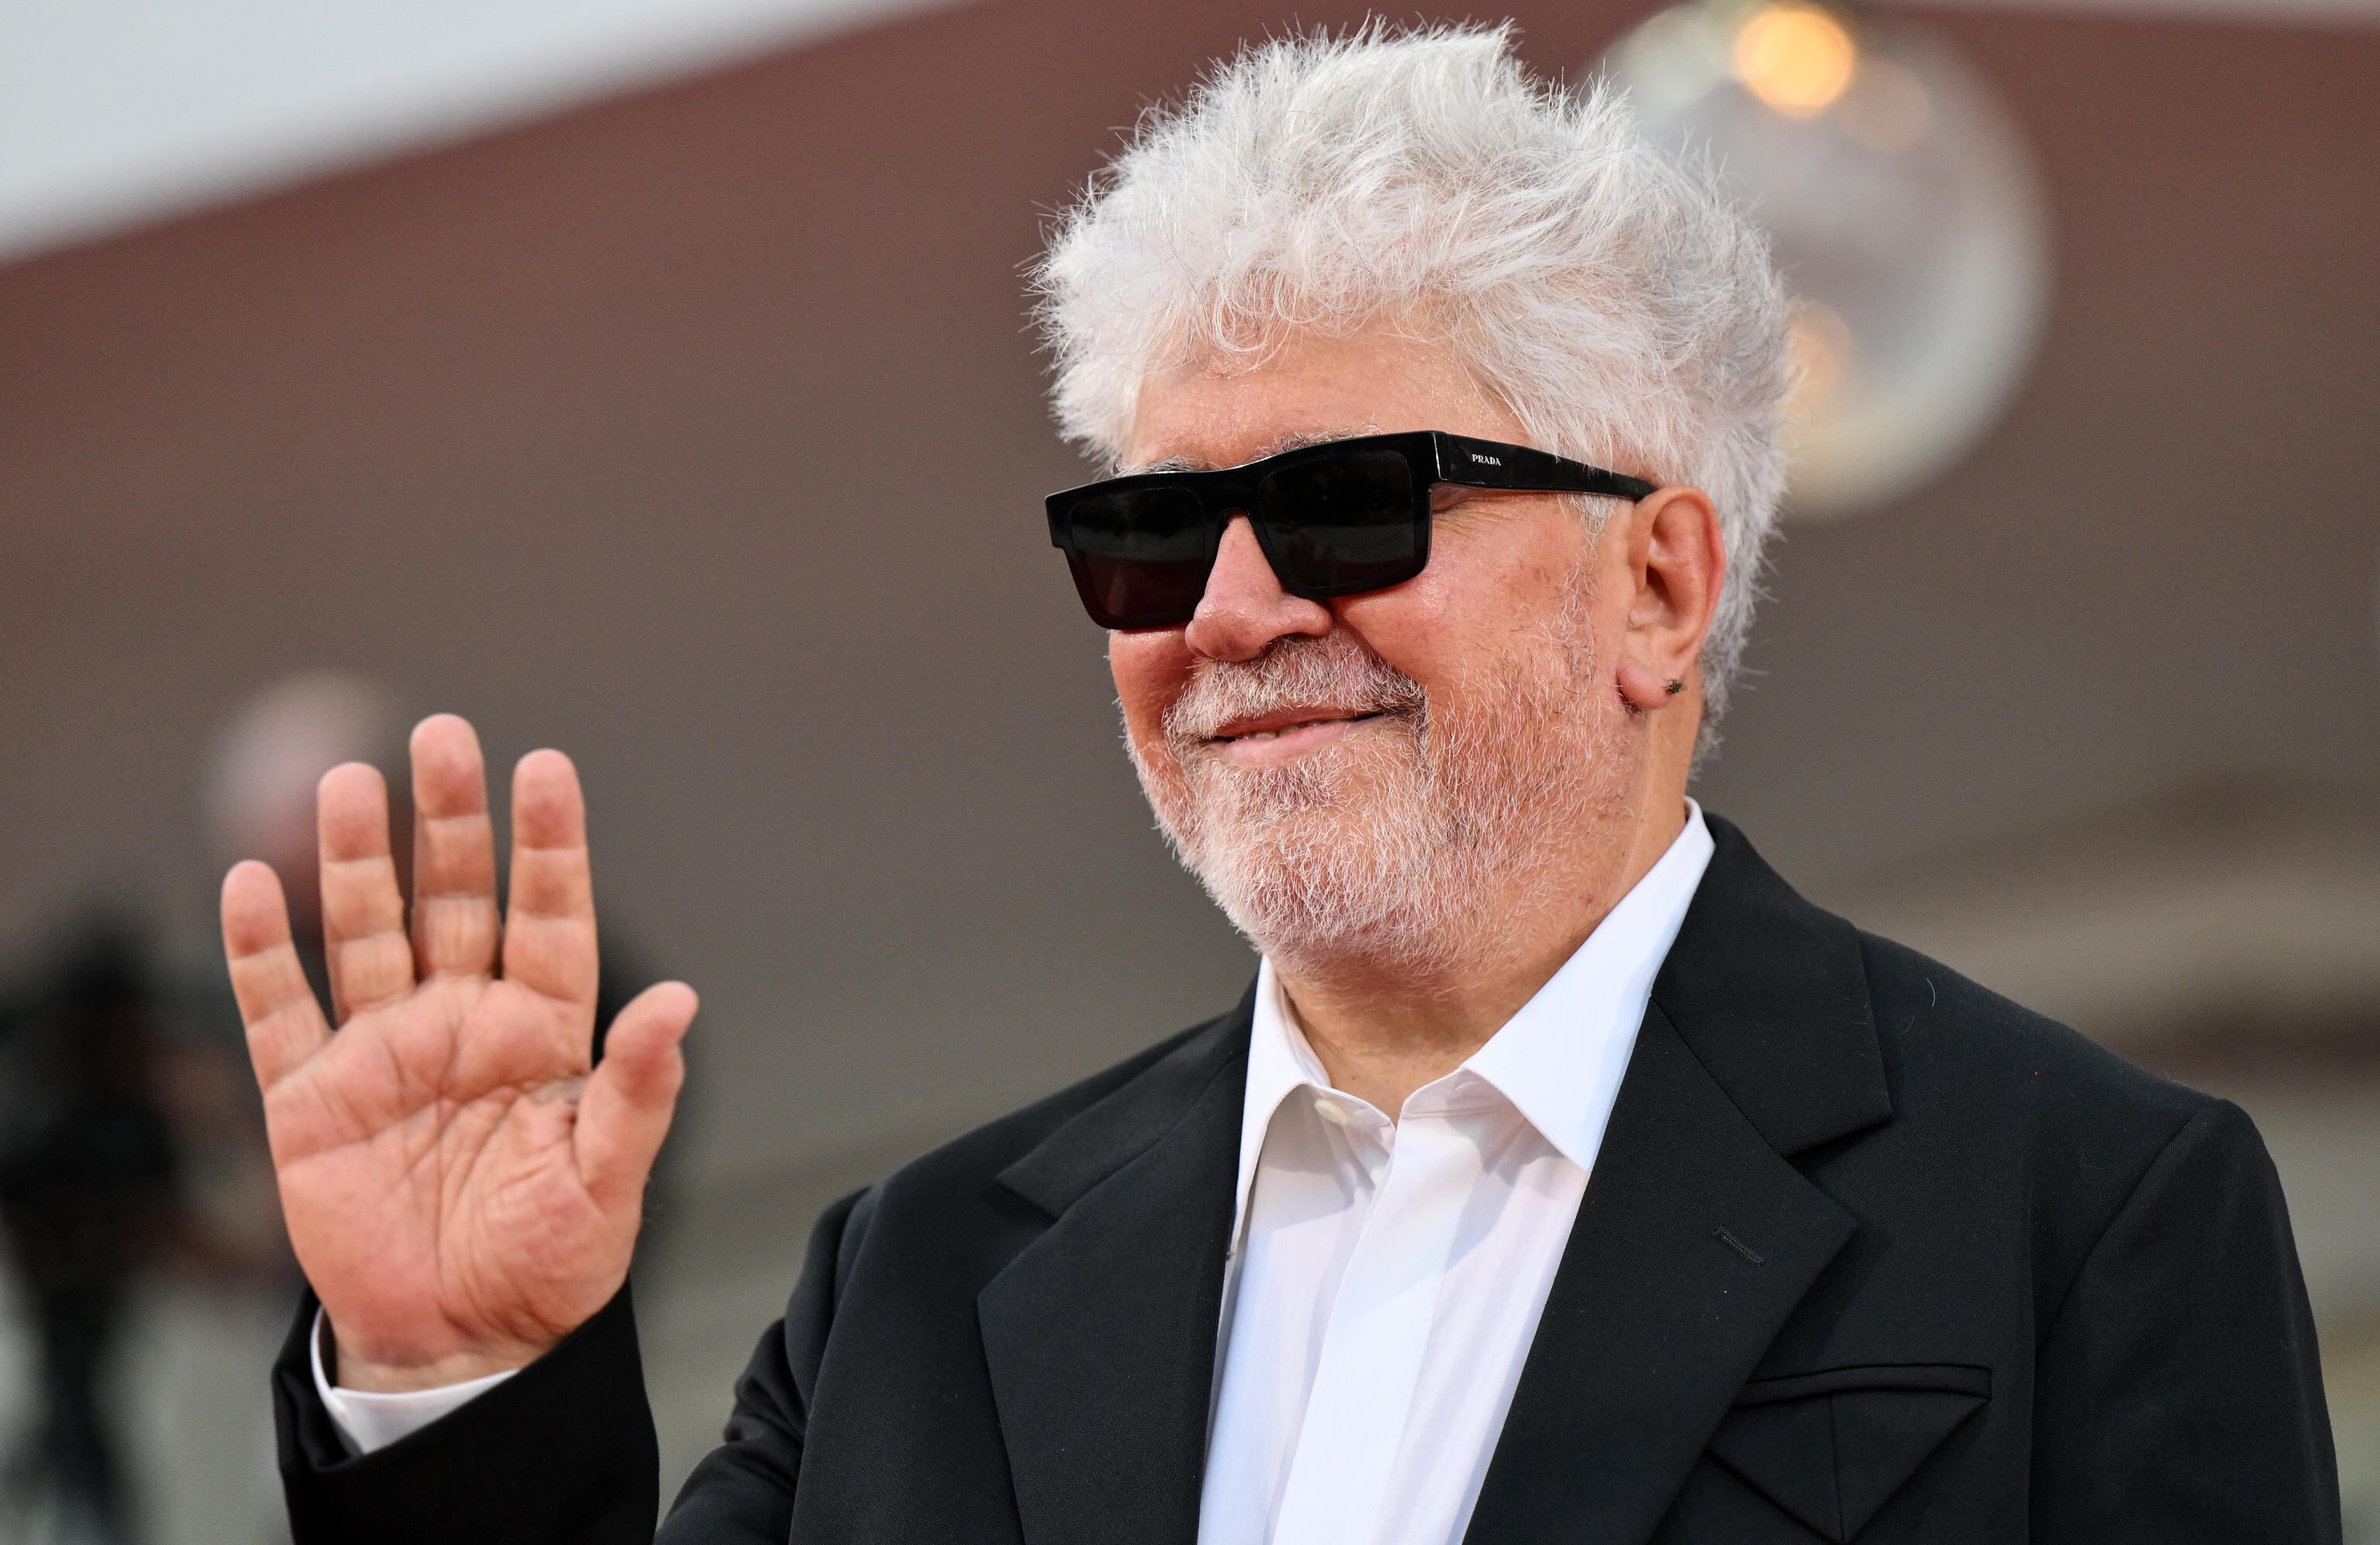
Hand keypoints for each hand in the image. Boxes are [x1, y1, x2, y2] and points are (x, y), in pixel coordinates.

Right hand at [222, 715, 695, 1391]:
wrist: (465, 1343)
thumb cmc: (552, 1264)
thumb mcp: (608, 1181)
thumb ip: (638, 1090)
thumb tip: (682, 1003)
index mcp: (544, 1032)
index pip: (550, 915)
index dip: (548, 843)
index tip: (544, 766)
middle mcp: (463, 1023)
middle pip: (453, 899)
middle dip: (448, 821)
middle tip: (442, 736)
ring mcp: (385, 1053)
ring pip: (365, 933)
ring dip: (353, 861)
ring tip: (350, 783)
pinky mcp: (312, 1100)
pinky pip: (280, 1011)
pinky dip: (260, 951)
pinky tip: (252, 885)